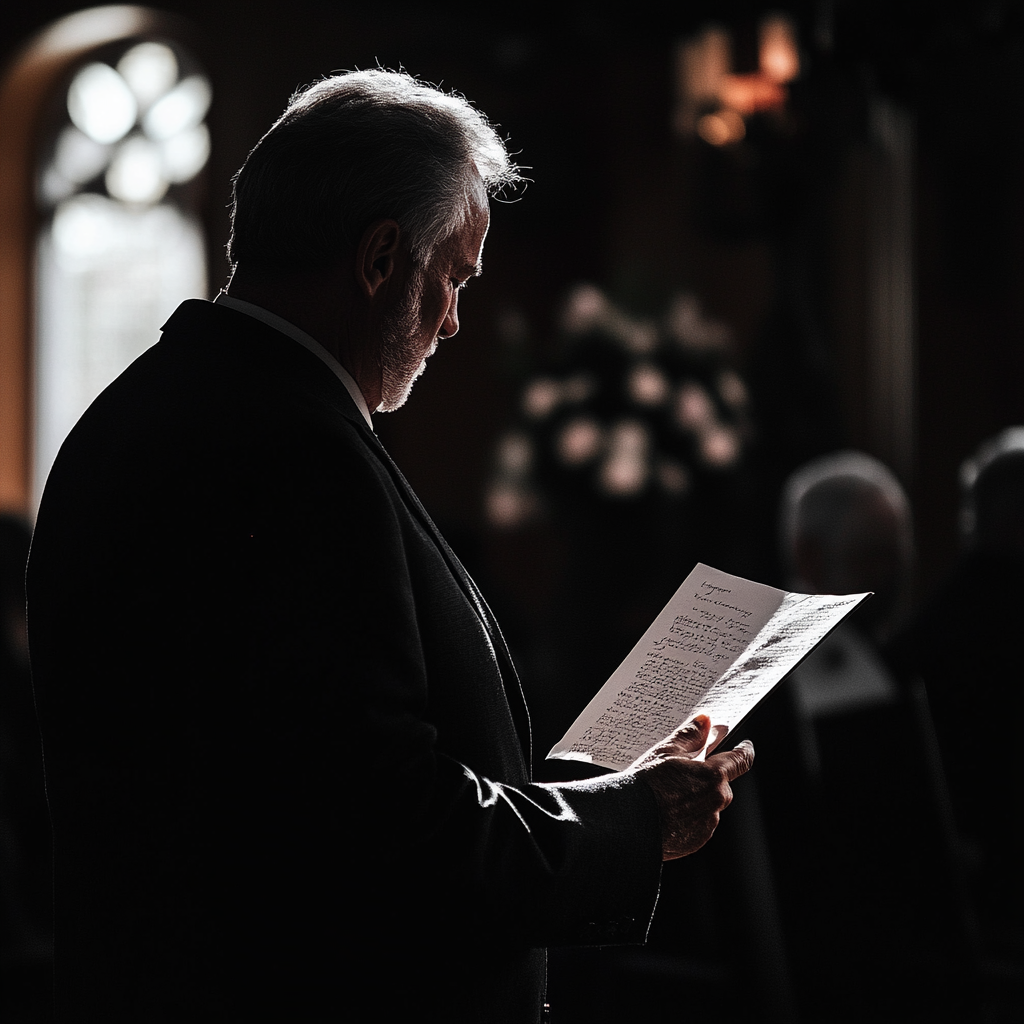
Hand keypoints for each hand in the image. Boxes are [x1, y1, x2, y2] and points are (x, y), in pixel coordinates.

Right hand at [630, 715, 753, 860]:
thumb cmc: (646, 785)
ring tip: (668, 795)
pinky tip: (668, 812)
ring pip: (709, 804)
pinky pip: (700, 823)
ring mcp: (708, 822)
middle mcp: (716, 800)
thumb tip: (704, 721)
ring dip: (697, 797)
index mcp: (713, 776)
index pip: (740, 760)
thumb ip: (689, 735)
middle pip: (721, 783)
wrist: (629, 822)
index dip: (744, 751)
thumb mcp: (665, 752)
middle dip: (708, 777)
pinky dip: (689, 816)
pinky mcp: (698, 839)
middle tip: (684, 772)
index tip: (744, 747)